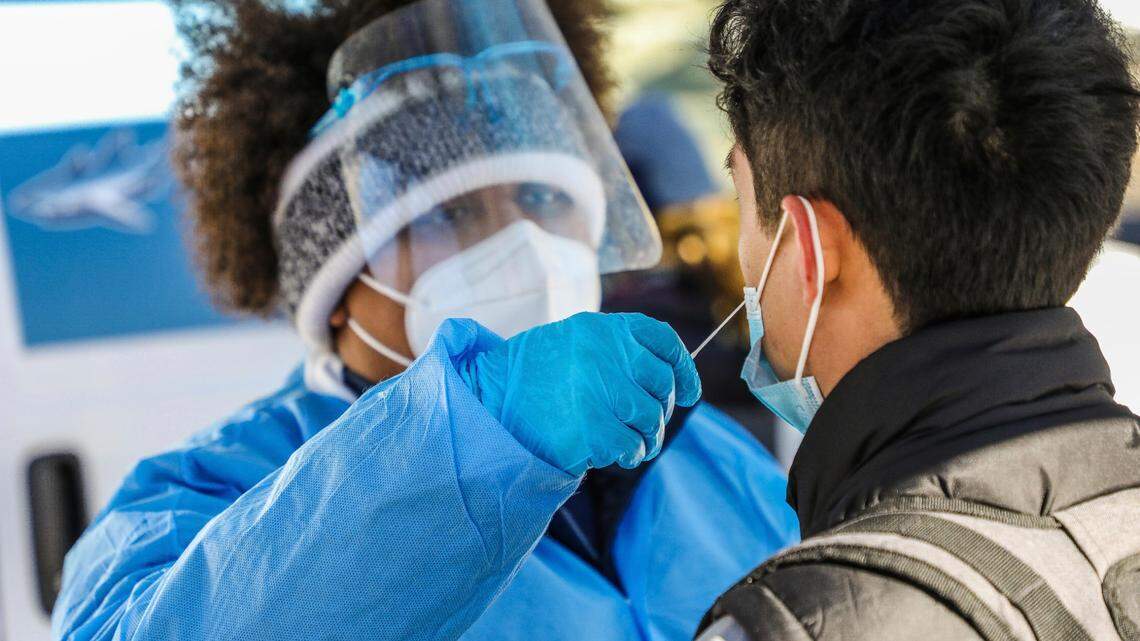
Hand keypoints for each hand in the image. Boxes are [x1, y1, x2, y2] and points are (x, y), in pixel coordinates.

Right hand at [459, 312, 701, 474]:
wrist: (485, 403)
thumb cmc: (531, 377)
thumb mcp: (571, 344)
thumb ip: (615, 351)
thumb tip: (670, 377)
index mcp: (602, 329)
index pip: (662, 341)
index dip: (683, 369)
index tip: (689, 392)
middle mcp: (605, 355)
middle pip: (662, 385)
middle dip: (661, 410)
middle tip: (646, 424)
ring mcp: (599, 393)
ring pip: (651, 419)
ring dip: (647, 437)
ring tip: (628, 441)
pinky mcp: (592, 431)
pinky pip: (632, 447)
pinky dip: (629, 454)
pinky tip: (613, 454)